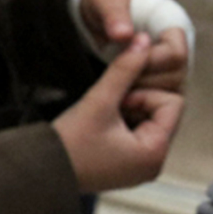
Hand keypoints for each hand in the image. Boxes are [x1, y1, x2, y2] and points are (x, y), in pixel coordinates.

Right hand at [53, 35, 183, 193]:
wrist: (39, 173)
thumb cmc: (69, 146)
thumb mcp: (99, 101)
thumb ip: (125, 68)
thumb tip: (144, 40)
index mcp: (155, 154)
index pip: (173, 103)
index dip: (146, 93)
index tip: (118, 100)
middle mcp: (153, 164)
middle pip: (164, 110)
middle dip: (138, 101)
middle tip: (110, 106)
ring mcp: (140, 166)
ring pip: (150, 118)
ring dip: (130, 109)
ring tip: (104, 115)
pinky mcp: (127, 164)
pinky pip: (138, 130)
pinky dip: (123, 120)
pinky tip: (102, 123)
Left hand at [79, 0, 190, 91]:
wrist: (98, 14)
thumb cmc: (106, 1)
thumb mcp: (105, 1)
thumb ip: (113, 16)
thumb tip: (124, 34)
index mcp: (174, 23)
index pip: (177, 53)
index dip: (151, 59)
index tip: (124, 57)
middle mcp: (177, 48)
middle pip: (175, 76)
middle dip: (143, 79)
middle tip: (115, 75)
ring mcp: (170, 68)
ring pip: (168, 93)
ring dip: (140, 93)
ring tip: (115, 85)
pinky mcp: (158, 85)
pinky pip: (156, 103)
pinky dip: (137, 102)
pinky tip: (117, 97)